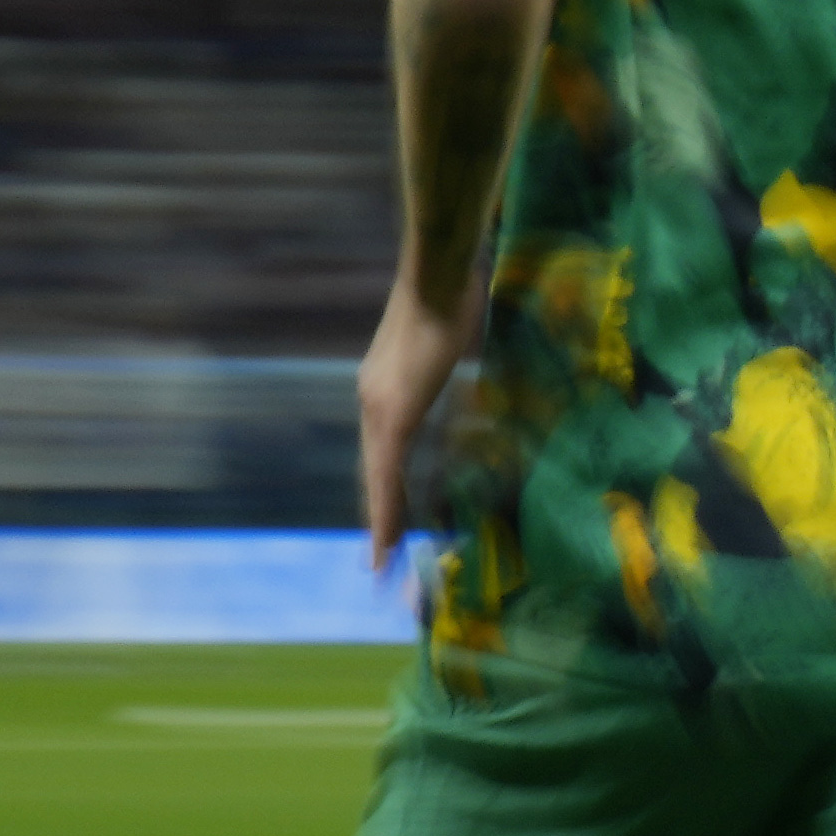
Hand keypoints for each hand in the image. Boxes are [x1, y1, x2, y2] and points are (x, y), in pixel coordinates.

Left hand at [354, 285, 478, 560]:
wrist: (438, 276)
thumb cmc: (452, 295)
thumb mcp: (449, 338)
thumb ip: (447, 360)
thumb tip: (464, 358)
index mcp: (383, 388)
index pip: (381, 449)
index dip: (384, 488)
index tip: (386, 523)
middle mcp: (371, 400)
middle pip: (373, 470)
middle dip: (379, 515)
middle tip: (381, 557)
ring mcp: (379, 408)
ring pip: (376, 478)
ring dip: (381, 521)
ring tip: (383, 560)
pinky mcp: (394, 413)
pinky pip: (387, 472)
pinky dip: (385, 507)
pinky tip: (388, 535)